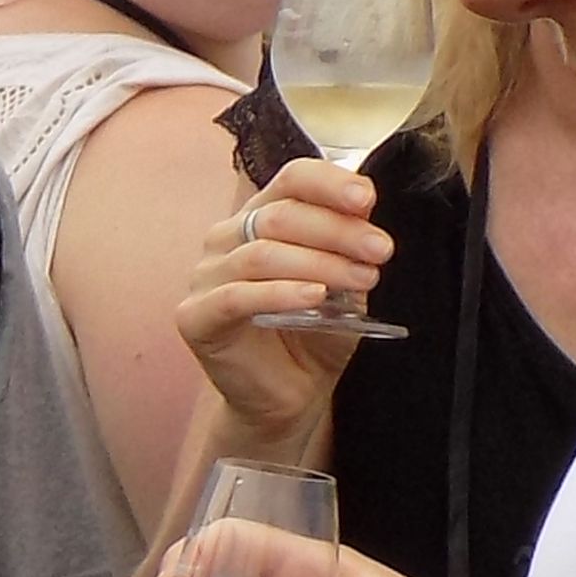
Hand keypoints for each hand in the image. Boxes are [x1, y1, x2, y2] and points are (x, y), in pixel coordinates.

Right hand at [175, 159, 392, 453]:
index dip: (329, 183)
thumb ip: (346, 246)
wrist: (289, 397)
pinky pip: (238, 296)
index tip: (368, 199)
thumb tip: (362, 212)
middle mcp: (226, 239)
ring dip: (320, 263)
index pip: (291, 179)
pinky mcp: (194, 317)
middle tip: (381, 252)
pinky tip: (315, 298)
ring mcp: (205, 277)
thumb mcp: (343, 282)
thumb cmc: (314, 335)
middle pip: (281, 214)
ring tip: (362, 279)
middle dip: (338, 230)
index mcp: (259, 219)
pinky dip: (281, 293)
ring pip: (262, 252)